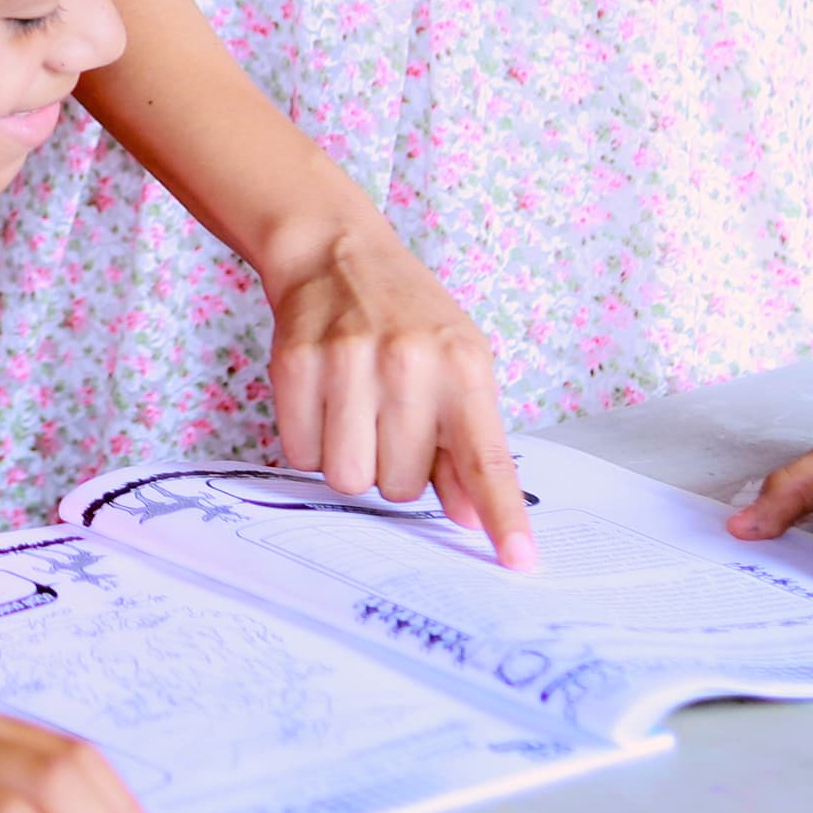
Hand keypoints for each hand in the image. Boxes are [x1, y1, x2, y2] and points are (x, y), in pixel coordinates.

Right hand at [256, 207, 537, 567]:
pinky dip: (310, 440)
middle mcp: (408, 364)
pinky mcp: (294, 364)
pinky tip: (322, 398)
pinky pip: (300, 453)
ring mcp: (347, 362)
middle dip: (393, 467)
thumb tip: (468, 514)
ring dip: (350, 459)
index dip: (500, 515)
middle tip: (390, 419)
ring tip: (356, 411)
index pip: (486, 459)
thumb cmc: (407, 318)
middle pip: (399, 486)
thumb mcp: (458, 366)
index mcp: (463, 368)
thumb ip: (468, 442)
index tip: (518, 561)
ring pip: (347, 477)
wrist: (335, 252)